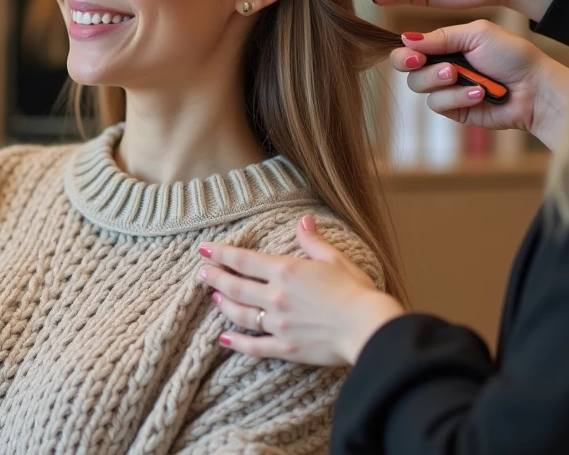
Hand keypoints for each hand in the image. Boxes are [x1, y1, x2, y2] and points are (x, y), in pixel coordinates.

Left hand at [198, 216, 404, 366]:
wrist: (367, 326)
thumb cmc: (355, 290)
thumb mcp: (334, 258)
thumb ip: (313, 241)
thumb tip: (303, 220)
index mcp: (286, 271)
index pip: (243, 260)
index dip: (221, 254)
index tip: (204, 249)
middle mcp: (276, 297)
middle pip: (235, 286)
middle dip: (215, 278)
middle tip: (201, 272)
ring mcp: (278, 324)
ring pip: (240, 314)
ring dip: (223, 304)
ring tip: (213, 297)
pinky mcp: (285, 347)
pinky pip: (253, 346)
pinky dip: (235, 343)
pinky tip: (223, 339)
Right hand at [395, 22, 568, 149]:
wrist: (536, 89)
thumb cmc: (512, 56)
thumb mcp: (477, 35)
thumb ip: (441, 36)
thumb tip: (405, 38)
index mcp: (447, 45)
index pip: (411, 48)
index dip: (405, 52)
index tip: (415, 55)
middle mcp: (443, 66)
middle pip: (408, 70)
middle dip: (418, 67)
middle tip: (431, 65)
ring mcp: (448, 90)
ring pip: (419, 88)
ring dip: (440, 81)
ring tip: (462, 77)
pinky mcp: (455, 110)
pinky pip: (438, 105)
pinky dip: (457, 98)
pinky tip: (479, 94)